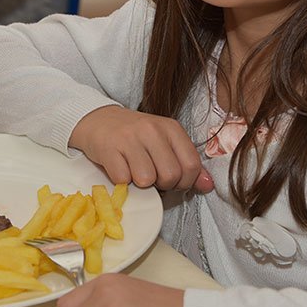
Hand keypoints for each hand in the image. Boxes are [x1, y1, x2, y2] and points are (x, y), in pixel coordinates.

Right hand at [69, 105, 214, 191]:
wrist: (98, 121)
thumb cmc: (135, 137)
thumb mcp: (165, 144)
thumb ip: (187, 164)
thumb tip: (208, 185)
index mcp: (171, 128)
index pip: (191, 165)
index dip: (184, 182)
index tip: (172, 180)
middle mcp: (152, 130)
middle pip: (170, 176)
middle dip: (162, 185)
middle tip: (151, 177)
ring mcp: (130, 138)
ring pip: (146, 180)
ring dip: (140, 185)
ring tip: (134, 172)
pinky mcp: (109, 149)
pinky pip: (122, 180)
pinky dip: (121, 182)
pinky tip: (120, 168)